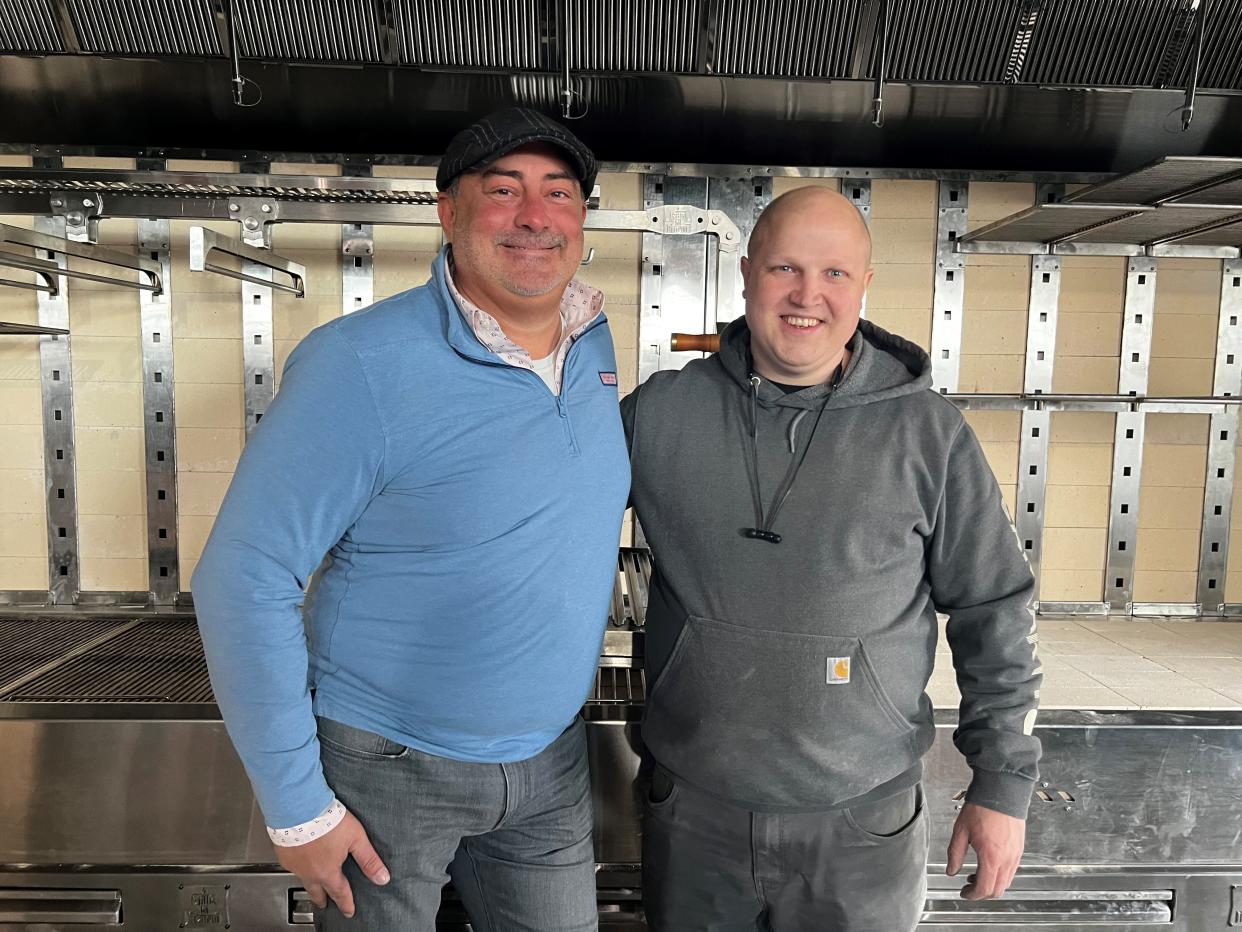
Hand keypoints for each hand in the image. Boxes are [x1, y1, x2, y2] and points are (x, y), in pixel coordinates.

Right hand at [275, 811, 389, 918]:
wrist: (299, 808)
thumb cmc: (327, 821)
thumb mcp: (356, 839)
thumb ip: (369, 860)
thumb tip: (382, 878)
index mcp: (327, 872)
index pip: (340, 893)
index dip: (346, 903)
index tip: (349, 911)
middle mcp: (309, 873)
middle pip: (317, 892)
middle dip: (323, 899)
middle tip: (325, 904)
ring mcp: (294, 864)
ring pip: (303, 879)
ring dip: (310, 882)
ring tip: (314, 882)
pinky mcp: (283, 853)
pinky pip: (291, 865)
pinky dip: (298, 865)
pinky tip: (301, 858)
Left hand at [945, 802, 1024, 899]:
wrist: (1001, 791)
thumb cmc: (982, 807)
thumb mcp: (961, 830)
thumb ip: (955, 853)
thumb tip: (951, 870)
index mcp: (991, 857)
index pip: (984, 888)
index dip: (972, 895)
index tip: (964, 892)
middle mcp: (1007, 859)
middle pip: (997, 890)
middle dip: (982, 893)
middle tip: (969, 886)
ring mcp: (1016, 855)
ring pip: (1006, 882)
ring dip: (992, 884)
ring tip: (976, 874)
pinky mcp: (1019, 849)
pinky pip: (1012, 870)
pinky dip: (1000, 874)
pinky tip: (988, 864)